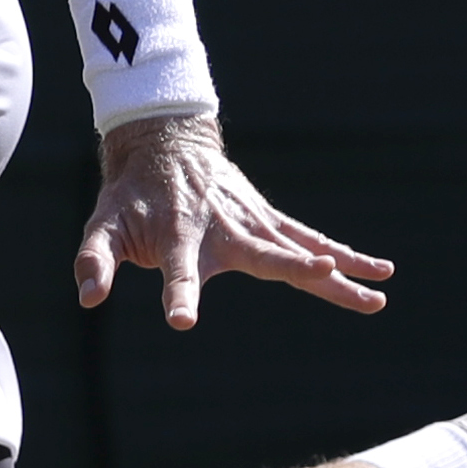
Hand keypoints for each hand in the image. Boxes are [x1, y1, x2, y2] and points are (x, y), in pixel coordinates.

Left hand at [74, 114, 392, 329]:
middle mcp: (225, 230)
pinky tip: (378, 272)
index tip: (183, 321)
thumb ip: (94, 260)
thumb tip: (87, 297)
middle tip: (330, 277)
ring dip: (340, 270)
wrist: (164, 146)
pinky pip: (310, 238)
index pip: (178, 272)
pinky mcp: (267, 220)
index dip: (179, 295)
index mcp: (179, 238)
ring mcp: (253, 224)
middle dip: (300, 270)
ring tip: (378, 294)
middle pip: (267, 258)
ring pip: (301, 250)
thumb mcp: (102, 225)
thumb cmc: (130, 195)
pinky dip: (344, 253)